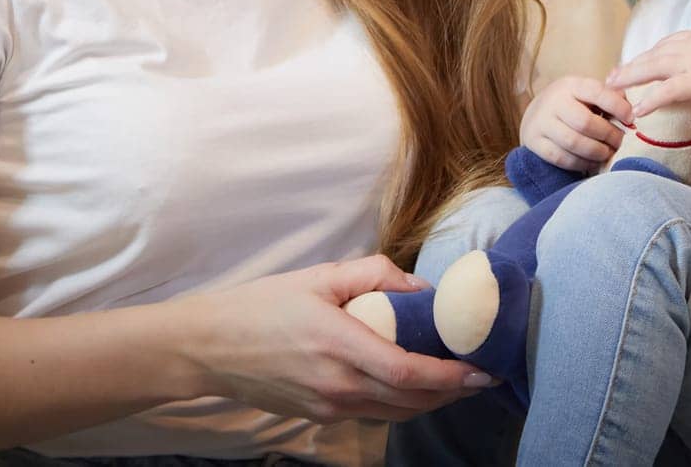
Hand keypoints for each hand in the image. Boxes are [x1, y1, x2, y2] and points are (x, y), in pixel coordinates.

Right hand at [180, 256, 494, 422]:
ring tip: (456, 379)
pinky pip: (373, 413)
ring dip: (431, 401)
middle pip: (412, 402)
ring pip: (396, 414)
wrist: (208, 347)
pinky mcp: (320, 416)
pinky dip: (402, 403)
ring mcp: (329, 407)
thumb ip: (375, 274)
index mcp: (340, 347)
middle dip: (453, 391)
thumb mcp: (319, 275)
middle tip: (481, 373)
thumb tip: (421, 287)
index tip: (483, 370)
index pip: (409, 373)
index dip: (451, 377)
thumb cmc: (262, 305)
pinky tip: (413, 383)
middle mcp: (338, 387)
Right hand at [519, 75, 633, 172]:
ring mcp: (541, 123)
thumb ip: (609, 98)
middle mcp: (553, 102)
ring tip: (608, 152)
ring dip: (597, 152)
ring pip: (574, 143)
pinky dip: (582, 163)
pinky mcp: (535, 143)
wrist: (536, 114)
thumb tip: (630, 113)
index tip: (630, 118)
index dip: (617, 106)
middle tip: (619, 140)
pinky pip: (562, 159)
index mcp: (570, 85)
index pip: (596, 92)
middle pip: (585, 122)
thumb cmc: (571, 104)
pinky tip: (593, 161)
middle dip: (608, 135)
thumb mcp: (587, 94)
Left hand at [604, 27, 690, 118]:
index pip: (667, 43)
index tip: (634, 62)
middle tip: (611, 76)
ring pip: (653, 68)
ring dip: (629, 78)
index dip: (648, 54)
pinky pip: (666, 91)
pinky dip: (650, 100)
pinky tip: (638, 111)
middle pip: (654, 53)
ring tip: (612, 89)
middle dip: (631, 65)